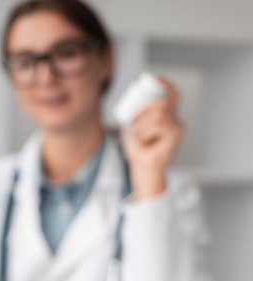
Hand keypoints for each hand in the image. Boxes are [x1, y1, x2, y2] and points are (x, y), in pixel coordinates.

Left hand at [122, 76, 184, 200]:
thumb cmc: (140, 150)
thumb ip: (139, 116)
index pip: (173, 96)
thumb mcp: (135, 128)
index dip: (166, 85)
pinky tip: (145, 142)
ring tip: (140, 138)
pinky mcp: (175, 137)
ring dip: (142, 126)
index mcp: (169, 117)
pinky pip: (157, 125)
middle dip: (143, 112)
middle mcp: (177, 121)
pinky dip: (145, 132)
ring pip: (157, 115)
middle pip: (161, 104)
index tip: (154, 79)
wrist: (143, 169)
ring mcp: (178, 129)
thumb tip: (134, 102)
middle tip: (134, 125)